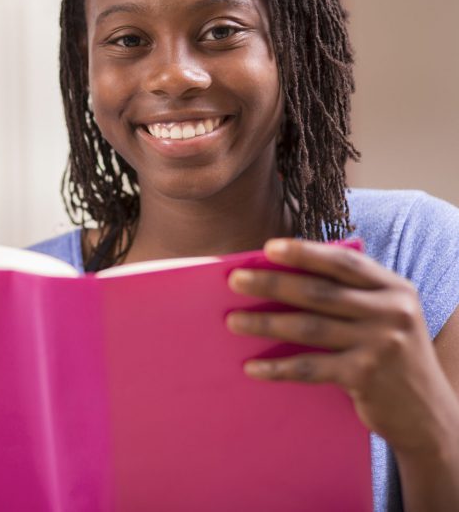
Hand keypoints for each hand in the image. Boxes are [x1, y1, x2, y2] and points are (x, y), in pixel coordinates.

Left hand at [226, 238, 458, 456]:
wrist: (428, 414)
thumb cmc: (392, 356)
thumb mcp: (385, 316)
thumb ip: (351, 295)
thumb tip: (283, 275)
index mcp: (394, 288)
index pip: (343, 263)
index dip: (305, 253)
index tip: (269, 247)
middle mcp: (392, 311)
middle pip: (318, 292)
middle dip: (272, 284)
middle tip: (234, 281)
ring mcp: (380, 344)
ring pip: (308, 327)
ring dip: (264, 324)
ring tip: (232, 321)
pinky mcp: (365, 376)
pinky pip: (310, 367)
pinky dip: (277, 367)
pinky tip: (252, 366)